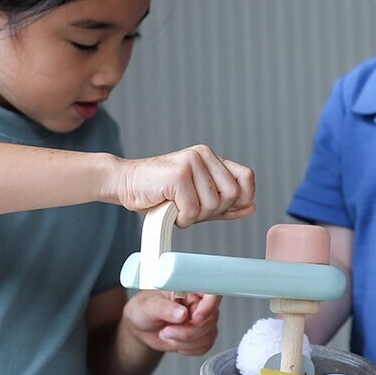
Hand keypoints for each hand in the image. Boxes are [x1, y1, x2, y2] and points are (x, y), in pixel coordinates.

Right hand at [117, 145, 254, 226]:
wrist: (124, 184)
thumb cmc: (159, 193)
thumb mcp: (198, 199)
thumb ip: (224, 204)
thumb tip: (251, 206)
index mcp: (210, 158)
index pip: (246, 177)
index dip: (243, 198)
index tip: (227, 210)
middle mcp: (203, 155)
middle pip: (232, 194)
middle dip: (214, 212)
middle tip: (192, 211)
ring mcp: (191, 162)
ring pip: (213, 204)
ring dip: (194, 216)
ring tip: (177, 208)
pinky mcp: (178, 175)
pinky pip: (193, 209)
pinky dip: (182, 218)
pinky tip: (170, 210)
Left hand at [123, 291, 220, 355]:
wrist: (140, 327)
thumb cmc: (143, 309)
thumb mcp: (148, 306)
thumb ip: (165, 308)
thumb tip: (182, 313)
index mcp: (190, 289)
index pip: (212, 294)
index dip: (208, 307)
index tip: (194, 318)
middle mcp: (199, 303)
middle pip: (211, 320)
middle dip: (188, 332)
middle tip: (167, 330)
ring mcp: (202, 320)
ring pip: (208, 336)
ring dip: (185, 341)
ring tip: (167, 334)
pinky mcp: (201, 335)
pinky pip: (204, 346)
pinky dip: (187, 349)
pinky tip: (174, 341)